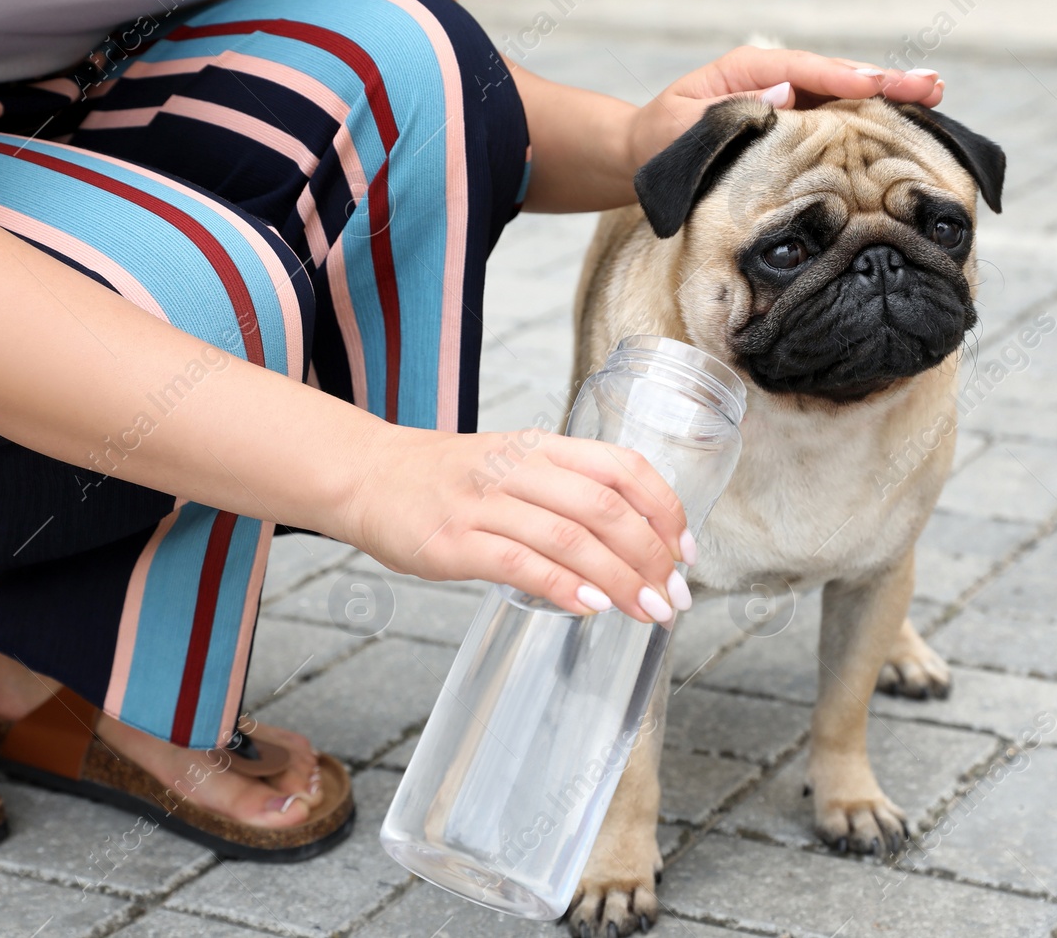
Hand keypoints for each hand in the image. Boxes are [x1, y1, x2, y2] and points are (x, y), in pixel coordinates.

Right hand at [341, 426, 692, 623]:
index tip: (686, 550)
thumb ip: (568, 491)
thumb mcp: (515, 464)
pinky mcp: (455, 542)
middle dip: (651, 557)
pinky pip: (520, 565)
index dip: (664, 508)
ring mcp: (485, 504)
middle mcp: (519, 468)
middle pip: (605, 508)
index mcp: (542, 446)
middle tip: (674, 597)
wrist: (369, 477)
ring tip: (647, 611)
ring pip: (570, 539)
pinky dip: (563, 587)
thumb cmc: (450, 479)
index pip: (622, 467)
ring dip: (620, 581)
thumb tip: (636, 541)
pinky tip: (590, 608)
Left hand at [625, 47, 943, 167]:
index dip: (842, 77)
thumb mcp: (682, 126)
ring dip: (890, 98)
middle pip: (838, 77)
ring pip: (847, 98)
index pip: (802, 70)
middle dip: (884, 82)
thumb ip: (727, 112)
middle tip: (931, 86)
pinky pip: (840, 121)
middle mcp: (777, 80)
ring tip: (935, 95)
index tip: (875, 84)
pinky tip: (910, 122)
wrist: (648, 155)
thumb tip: (782, 95)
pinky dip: (874, 122)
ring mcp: (792, 101)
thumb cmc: (663, 142)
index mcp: (748, 71)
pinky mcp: (798, 125)